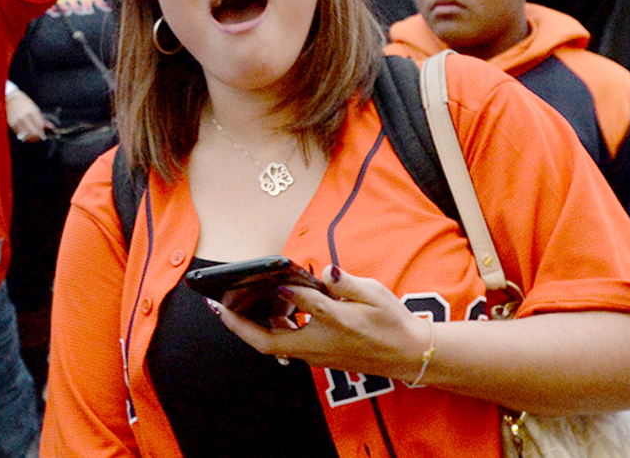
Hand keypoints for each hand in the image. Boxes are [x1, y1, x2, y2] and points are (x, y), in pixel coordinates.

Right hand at [6, 89, 48, 141]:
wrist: (12, 98)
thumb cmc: (25, 103)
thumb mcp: (35, 109)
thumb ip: (42, 119)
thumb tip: (52, 127)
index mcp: (32, 111)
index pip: (40, 124)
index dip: (42, 129)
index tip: (42, 130)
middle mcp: (24, 116)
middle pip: (33, 131)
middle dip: (38, 136)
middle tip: (39, 136)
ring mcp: (17, 120)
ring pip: (26, 133)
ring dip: (30, 136)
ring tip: (32, 135)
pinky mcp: (11, 123)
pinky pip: (18, 132)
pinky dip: (22, 134)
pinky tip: (25, 132)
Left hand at [215, 265, 428, 381]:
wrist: (411, 354)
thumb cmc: (392, 323)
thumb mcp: (373, 296)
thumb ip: (344, 283)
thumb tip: (323, 272)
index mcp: (333, 327)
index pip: (301, 308)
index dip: (284, 292)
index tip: (275, 278)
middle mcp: (319, 346)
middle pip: (267, 342)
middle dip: (238, 323)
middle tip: (218, 303)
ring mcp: (317, 355)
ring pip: (275, 344)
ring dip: (256, 323)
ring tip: (246, 297)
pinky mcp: (320, 357)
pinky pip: (288, 344)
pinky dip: (276, 326)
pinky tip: (278, 307)